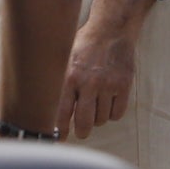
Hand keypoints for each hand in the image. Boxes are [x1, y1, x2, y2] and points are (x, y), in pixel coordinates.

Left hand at [57, 0, 144, 138]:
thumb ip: (58, 84)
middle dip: (81, 131)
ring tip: (96, 105)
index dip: (59, 131)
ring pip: (101, 119)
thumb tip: (45, 111)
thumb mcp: (64, 60)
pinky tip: (108, 102)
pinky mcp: (124, 85)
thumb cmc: (84, 46)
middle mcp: (88, 82)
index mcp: (69, 77)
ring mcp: (108, 84)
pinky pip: (117, 114)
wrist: (112, 29)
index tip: (59, 139)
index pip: (61, 113)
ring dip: (98, 118)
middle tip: (81, 131)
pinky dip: (113, 113)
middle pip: (85, 123)